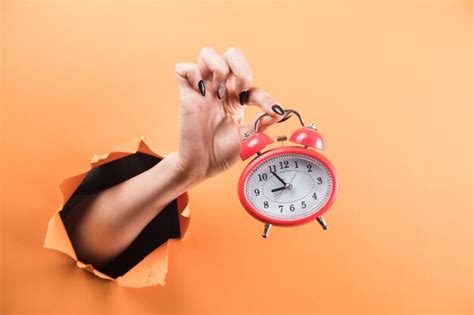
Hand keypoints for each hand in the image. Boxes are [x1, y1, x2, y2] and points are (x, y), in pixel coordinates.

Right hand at [172, 47, 285, 184]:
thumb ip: (261, 124)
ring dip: (218, 66)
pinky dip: (192, 73)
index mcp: (236, 100)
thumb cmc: (221, 154)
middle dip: (241, 67)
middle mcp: (220, 90)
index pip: (253, 84)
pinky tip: (200, 91)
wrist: (201, 167)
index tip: (273, 112)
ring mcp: (202, 90)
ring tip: (218, 90)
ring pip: (207, 54)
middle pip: (231, 55)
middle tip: (241, 90)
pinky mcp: (185, 94)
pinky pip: (183, 69)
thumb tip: (280, 112)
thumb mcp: (248, 139)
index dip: (266, 97)